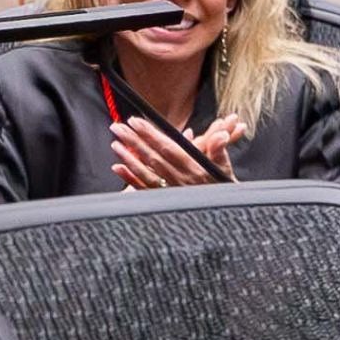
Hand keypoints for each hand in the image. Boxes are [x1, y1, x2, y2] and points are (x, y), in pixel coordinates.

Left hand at [111, 114, 246, 190]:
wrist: (223, 217)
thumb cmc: (223, 187)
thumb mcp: (225, 168)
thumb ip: (220, 150)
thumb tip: (221, 135)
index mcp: (194, 167)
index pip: (168, 146)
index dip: (150, 133)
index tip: (136, 121)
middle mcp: (180, 179)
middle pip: (152, 157)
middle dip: (134, 141)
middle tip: (117, 127)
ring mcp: (171, 191)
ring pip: (146, 173)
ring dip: (128, 158)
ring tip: (114, 144)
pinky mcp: (165, 201)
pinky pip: (145, 189)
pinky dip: (130, 179)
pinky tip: (117, 168)